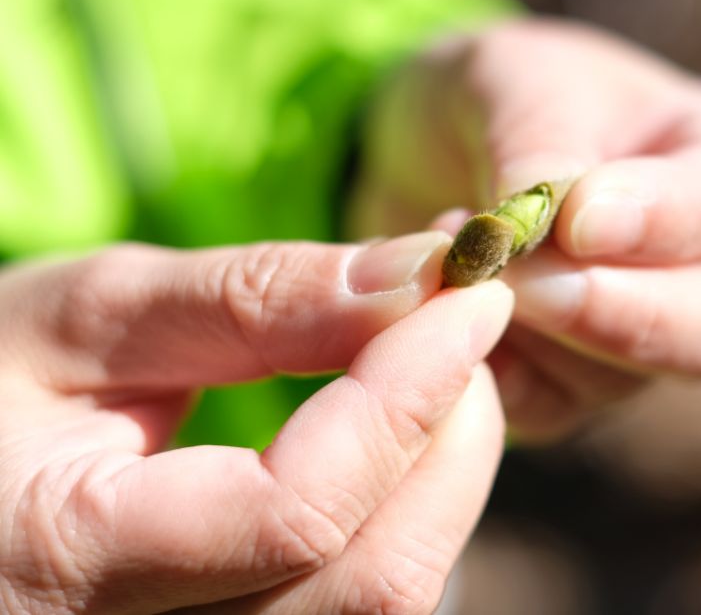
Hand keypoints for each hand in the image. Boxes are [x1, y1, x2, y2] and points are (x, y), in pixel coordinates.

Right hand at [0, 236, 512, 612]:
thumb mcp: (90, 317)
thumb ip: (254, 300)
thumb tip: (416, 275)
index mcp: (71, 565)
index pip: (301, 511)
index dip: (411, 393)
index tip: (472, 294)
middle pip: (374, 580)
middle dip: (453, 434)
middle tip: (465, 320)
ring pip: (387, 602)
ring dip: (444, 473)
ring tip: (435, 366)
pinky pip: (364, 604)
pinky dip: (411, 512)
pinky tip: (399, 437)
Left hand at [350, 18, 700, 438]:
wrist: (437, 149)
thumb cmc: (504, 95)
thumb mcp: (516, 80)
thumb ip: (542, 144)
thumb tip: (546, 231)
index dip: (661, 222)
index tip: (576, 221)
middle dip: (611, 312)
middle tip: (520, 280)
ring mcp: (647, 337)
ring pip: (623, 379)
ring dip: (528, 328)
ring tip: (455, 257)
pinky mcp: (576, 386)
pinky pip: (549, 408)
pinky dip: (492, 369)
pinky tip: (444, 310)